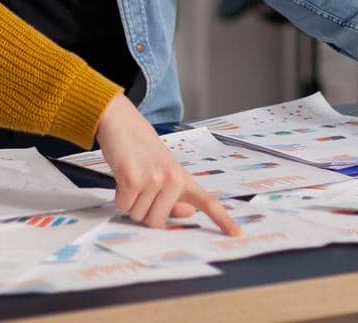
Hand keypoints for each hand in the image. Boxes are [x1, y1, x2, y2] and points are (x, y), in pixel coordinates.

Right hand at [96, 95, 241, 235]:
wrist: (123, 123)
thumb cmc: (143, 150)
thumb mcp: (165, 170)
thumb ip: (176, 195)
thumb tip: (188, 213)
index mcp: (184, 178)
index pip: (207, 202)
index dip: (223, 220)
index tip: (237, 234)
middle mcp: (173, 179)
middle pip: (156, 222)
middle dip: (144, 211)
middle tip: (142, 188)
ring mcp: (153, 179)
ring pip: (138, 216)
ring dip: (131, 203)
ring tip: (132, 179)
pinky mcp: (132, 179)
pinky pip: (124, 206)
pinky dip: (120, 197)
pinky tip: (122, 178)